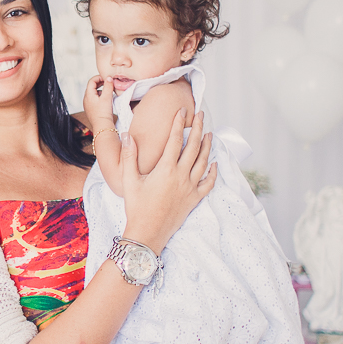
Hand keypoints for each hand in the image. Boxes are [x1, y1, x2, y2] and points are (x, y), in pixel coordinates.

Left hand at [82, 75, 115, 129]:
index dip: (99, 77)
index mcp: (88, 95)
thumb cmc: (103, 113)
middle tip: (108, 83)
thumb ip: (108, 86)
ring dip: (101, 90)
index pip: (91, 81)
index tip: (107, 78)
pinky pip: (95, 99)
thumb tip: (109, 78)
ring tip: (109, 91)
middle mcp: (86, 99)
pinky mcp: (91, 109)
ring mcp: (88, 105)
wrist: (102, 126)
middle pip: (92, 86)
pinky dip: (100, 96)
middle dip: (100, 83)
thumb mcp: (107, 97)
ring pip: (94, 93)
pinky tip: (107, 99)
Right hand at [119, 108, 215, 251]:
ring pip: (203, 162)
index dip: (178, 123)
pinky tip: (214, 164)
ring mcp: (189, 188)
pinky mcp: (194, 200)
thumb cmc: (136, 208)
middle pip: (193, 147)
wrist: (147, 233)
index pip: (175, 140)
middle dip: (197, 128)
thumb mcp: (128, 181)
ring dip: (207, 146)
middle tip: (200, 114)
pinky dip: (213, 172)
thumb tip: (128, 135)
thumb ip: (129, 156)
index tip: (181, 110)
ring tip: (208, 133)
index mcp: (165, 170)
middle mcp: (181, 176)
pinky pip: (208, 184)